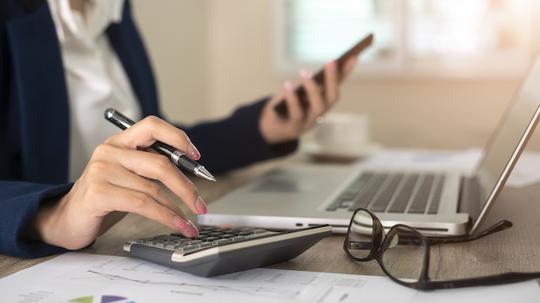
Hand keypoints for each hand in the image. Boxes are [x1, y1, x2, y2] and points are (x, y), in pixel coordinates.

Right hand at [33, 116, 205, 249]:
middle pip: (160, 163)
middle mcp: (110, 151)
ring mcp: (102, 171)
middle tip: (201, 204)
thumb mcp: (129, 175)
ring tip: (190, 222)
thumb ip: (152, 168)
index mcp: (120, 142)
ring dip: (178, 209)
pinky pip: (143, 205)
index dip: (177, 137)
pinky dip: (166, 217)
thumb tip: (191, 174)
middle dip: (186, 186)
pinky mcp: (99, 193)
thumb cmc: (105, 197)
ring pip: (153, 189)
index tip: (196, 156)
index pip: (152, 126)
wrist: (67, 219)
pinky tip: (177, 225)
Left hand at [259, 57, 357, 143]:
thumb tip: (315, 69)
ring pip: (318, 108)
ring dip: (312, 89)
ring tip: (305, 72)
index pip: (338, 85)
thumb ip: (308, 82)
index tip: (353, 56)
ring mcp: (309, 122)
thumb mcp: (297, 91)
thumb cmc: (286, 106)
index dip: (346, 72)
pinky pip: (296, 114)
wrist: (270, 129)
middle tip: (331, 62)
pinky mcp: (294, 127)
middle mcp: (320, 114)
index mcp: (323, 103)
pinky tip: (287, 85)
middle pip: (331, 98)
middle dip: (332, 79)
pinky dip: (292, 99)